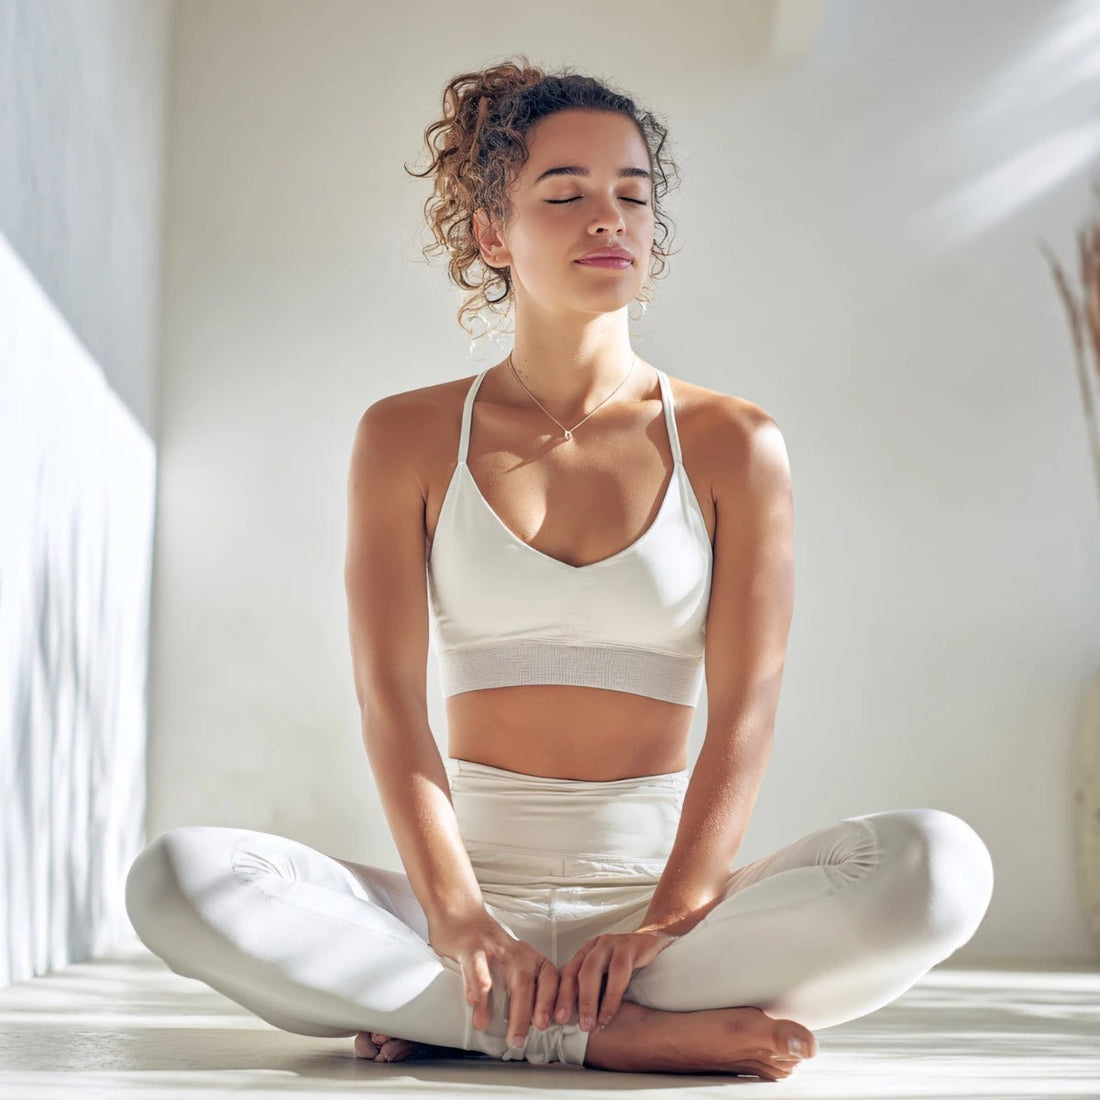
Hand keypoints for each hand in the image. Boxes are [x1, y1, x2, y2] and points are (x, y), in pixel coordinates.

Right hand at [428, 908, 560, 1048]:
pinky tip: (475, 1003)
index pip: (551, 979)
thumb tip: (527, 1030)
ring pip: (513, 977)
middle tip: (520, 1039)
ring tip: (507, 1033)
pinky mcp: (471, 946)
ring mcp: (495, 949)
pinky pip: (478, 965)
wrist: (462, 917)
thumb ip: (520, 993)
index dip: (553, 1001)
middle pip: (530, 984)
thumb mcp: (510, 966)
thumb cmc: (487, 949)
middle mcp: (517, 953)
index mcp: (530, 958)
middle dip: (529, 1014)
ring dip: (513, 1008)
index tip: (555, 1023)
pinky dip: (478, 984)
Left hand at [553, 929, 676, 1031]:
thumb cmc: (626, 965)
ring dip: (588, 1000)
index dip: (554, 997)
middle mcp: (594, 947)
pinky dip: (612, 995)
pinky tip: (609, 1013)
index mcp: (584, 954)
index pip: (564, 974)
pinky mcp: (629, 946)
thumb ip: (591, 991)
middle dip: (566, 998)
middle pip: (574, 971)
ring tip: (588, 1024)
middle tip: (563, 1022)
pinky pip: (618, 971)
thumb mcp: (605, 976)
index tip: (548, 1020)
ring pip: (592, 970)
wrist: (655, 941)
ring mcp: (610, 944)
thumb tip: (572, 1022)